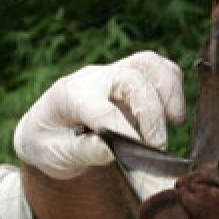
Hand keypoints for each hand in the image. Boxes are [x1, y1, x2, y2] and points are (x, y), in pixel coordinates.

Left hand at [14, 51, 184, 180]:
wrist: (43, 130)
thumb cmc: (48, 144)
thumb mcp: (53, 154)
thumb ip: (81, 152)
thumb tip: (109, 150)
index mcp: (68, 95)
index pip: (103, 108)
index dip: (125, 131)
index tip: (141, 154)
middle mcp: (92, 78)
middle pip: (132, 79)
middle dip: (151, 114)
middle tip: (157, 148)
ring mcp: (112, 74)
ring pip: (148, 64)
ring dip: (168, 91)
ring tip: (175, 121)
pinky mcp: (129, 78)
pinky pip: (158, 68)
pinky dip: (172, 86)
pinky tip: (174, 115)